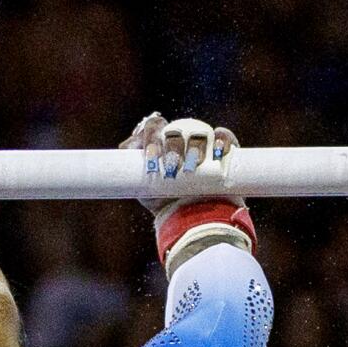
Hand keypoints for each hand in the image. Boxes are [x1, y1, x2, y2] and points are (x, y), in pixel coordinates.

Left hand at [121, 112, 238, 211]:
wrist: (193, 219)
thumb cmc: (164, 202)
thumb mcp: (144, 189)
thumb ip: (133, 173)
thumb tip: (124, 155)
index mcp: (159, 140)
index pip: (153, 127)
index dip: (150, 139)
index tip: (152, 159)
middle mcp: (180, 136)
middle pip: (175, 130)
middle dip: (172, 147)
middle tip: (173, 167)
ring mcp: (202, 140)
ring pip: (198, 131)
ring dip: (195, 146)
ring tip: (193, 167)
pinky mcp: (222, 148)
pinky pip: (223, 136)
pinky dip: (222, 141)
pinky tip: (218, 152)